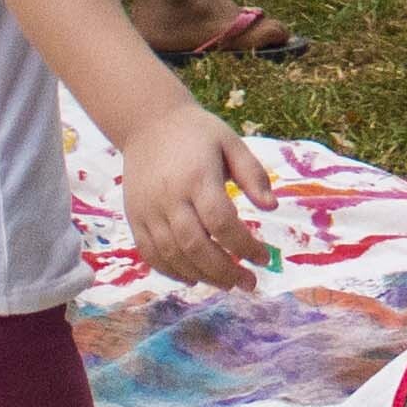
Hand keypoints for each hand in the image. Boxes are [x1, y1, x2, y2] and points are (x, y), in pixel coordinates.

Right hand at [116, 106, 268, 288]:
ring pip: (172, 255)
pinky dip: (171, 272)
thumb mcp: (231, 142)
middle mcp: (169, 197)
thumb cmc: (197, 133)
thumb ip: (253, 174)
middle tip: (248, 283)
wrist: (148, 122)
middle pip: (195, 245)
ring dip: (202, 276)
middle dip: (224, 270)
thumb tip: (272, 206)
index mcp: (197, 176)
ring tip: (227, 284)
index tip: (265, 259)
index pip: (221, 222)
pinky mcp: (134, 217)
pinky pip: (150, 254)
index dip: (244, 246)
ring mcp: (148, 210)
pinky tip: (194, 279)